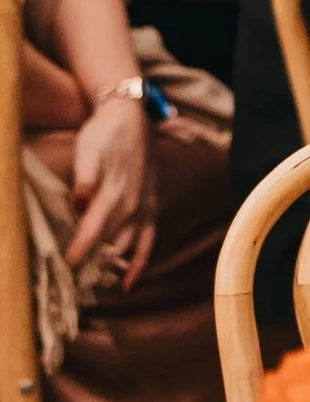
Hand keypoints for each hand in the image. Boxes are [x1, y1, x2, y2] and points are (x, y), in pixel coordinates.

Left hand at [66, 93, 154, 281]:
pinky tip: (129, 283)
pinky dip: (140, 263)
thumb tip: (80, 201)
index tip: (67, 266)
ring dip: (112, 267)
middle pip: (108, 244)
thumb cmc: (104, 134)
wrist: (132, 117)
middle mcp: (130, 206)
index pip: (92, 230)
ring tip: (96, 284)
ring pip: (127, 246)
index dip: (80, 250)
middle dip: (92, 264)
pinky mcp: (150, 207)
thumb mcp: (88, 149)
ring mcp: (143, 208)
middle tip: (74, 282)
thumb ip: (84, 178)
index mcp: (112, 193)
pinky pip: (148, 241)